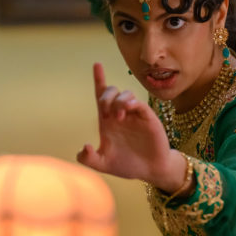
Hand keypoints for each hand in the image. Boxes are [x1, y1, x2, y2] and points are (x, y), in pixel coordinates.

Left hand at [77, 63, 187, 191]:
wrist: (150, 171)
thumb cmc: (127, 164)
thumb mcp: (103, 164)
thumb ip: (88, 158)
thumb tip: (84, 146)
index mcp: (107, 121)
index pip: (101, 95)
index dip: (99, 79)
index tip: (97, 65)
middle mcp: (120, 114)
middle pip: (112, 91)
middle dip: (106, 94)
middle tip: (105, 111)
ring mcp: (134, 115)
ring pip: (126, 94)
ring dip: (119, 101)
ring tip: (118, 117)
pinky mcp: (147, 119)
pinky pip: (139, 104)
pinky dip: (132, 103)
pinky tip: (128, 111)